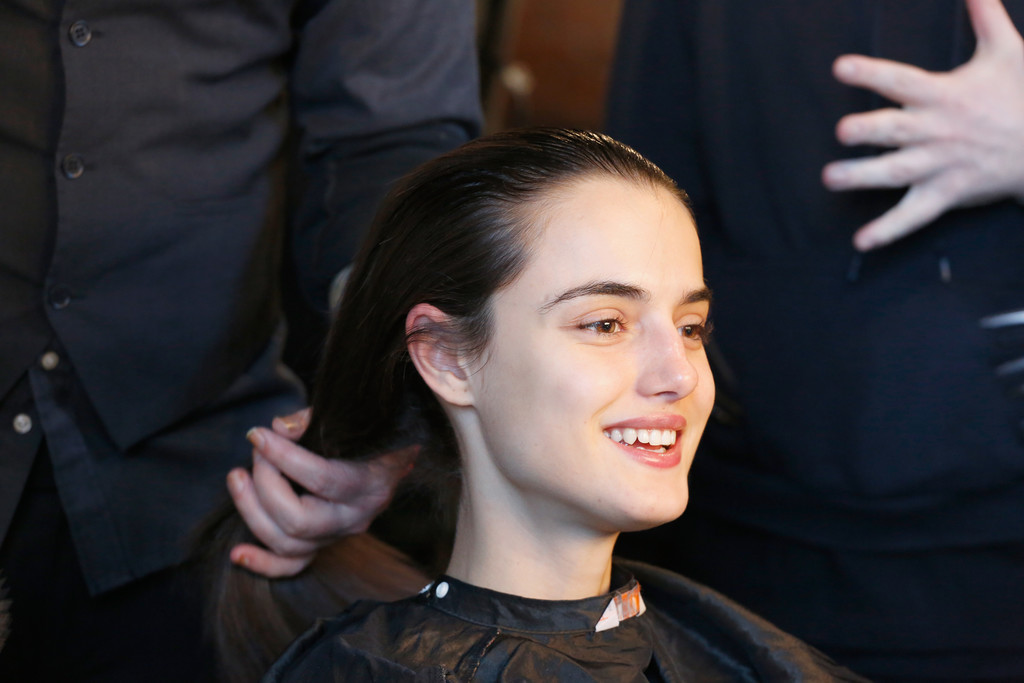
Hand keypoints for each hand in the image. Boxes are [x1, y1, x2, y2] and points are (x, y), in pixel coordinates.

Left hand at [227, 408, 415, 576]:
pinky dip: (262, 563)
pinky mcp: (323, 545)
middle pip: (298, 520)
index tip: (259, 435)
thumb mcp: (352, 420)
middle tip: (257, 452)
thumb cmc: (368, 434)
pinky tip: (238, 553)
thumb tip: (279, 429)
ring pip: (288, 544)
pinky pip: (292, 566)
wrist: (390, 458)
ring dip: (252, 511)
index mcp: (371, 484)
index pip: (322, 479)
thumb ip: (314, 421)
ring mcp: (338, 536)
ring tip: (237, 477)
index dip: (283, 457)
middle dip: (265, 484)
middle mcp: (356, 517)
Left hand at [822, 0, 1023, 250]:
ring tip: (831, 178)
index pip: (902, 80)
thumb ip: (985, 17)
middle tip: (842, 131)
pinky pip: (914, 215)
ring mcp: (941, 164)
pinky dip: (889, 230)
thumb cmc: (1021, 94)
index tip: (841, 67)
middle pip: (897, 130)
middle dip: (869, 130)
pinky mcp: (947, 193)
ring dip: (863, 176)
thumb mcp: (1007, 50)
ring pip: (897, 172)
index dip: (872, 73)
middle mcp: (937, 130)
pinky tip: (861, 240)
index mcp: (945, 95)